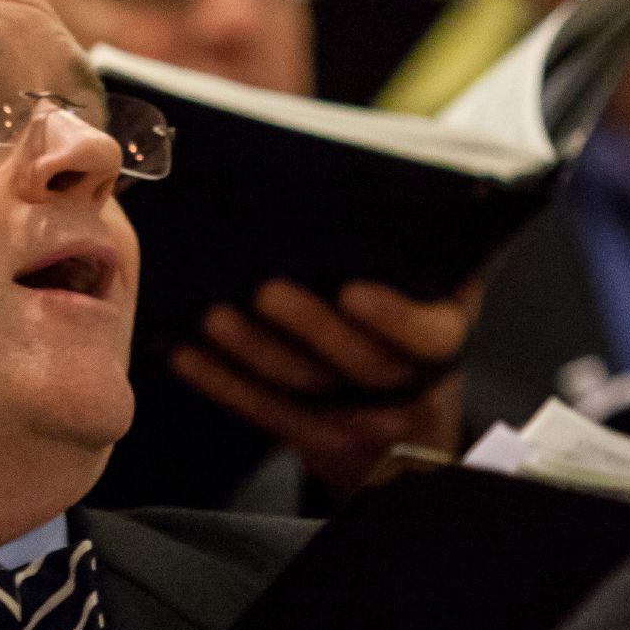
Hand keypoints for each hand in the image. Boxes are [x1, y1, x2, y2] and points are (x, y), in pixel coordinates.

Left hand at [172, 277, 477, 499]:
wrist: (409, 438)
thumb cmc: (414, 342)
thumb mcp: (443, 302)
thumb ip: (434, 256)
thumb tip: (416, 188)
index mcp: (441, 345)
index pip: (429, 337)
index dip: (394, 318)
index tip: (353, 291)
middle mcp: (407, 389)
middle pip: (360, 364)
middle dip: (311, 327)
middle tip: (267, 292)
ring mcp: (360, 423)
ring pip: (305, 390)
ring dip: (255, 352)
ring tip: (216, 317)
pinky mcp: (316, 441)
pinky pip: (267, 413)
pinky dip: (224, 384)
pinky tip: (187, 356)